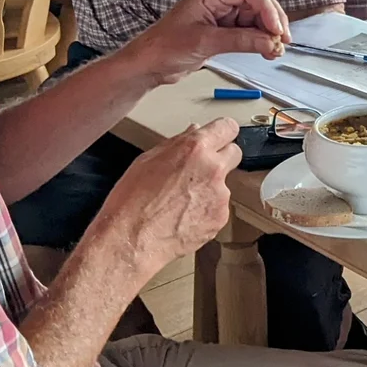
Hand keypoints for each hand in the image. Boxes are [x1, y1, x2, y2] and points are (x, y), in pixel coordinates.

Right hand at [87, 118, 241, 283]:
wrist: (132, 239)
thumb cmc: (132, 201)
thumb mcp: (148, 160)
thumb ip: (177, 144)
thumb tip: (193, 132)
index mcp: (194, 149)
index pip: (227, 127)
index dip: (222, 132)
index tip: (220, 136)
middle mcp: (213, 169)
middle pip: (234, 153)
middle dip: (221, 158)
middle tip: (200, 169)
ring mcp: (220, 195)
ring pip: (224, 183)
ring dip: (210, 188)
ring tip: (181, 200)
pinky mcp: (221, 217)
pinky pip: (219, 207)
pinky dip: (207, 210)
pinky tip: (184, 215)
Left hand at [127, 0, 289, 83]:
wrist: (148, 65)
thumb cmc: (165, 47)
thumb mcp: (205, 42)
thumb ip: (240, 41)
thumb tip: (269, 42)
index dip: (268, 9)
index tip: (277, 30)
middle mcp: (218, 1)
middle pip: (257, 3)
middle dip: (273, 20)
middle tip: (283, 40)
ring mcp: (221, 16)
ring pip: (255, 18)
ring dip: (268, 33)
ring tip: (276, 50)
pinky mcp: (222, 31)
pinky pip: (248, 32)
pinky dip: (260, 41)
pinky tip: (266, 51)